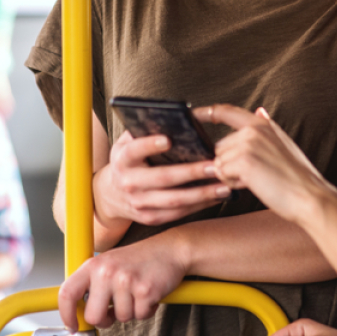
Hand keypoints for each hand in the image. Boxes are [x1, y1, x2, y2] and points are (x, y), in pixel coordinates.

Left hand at [57, 234, 188, 332]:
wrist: (169, 249)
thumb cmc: (139, 259)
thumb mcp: (109, 264)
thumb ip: (93, 285)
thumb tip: (79, 312)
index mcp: (94, 265)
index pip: (68, 293)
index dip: (67, 314)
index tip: (73, 326)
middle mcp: (106, 272)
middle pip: (94, 316)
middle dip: (105, 320)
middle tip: (115, 311)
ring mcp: (126, 281)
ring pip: (121, 318)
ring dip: (131, 311)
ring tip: (137, 293)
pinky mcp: (145, 290)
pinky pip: (140, 316)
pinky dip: (146, 310)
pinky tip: (149, 295)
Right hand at [93, 129, 228, 227]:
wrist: (111, 194)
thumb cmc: (129, 160)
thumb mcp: (127, 143)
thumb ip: (144, 131)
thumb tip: (171, 118)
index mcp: (123, 159)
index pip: (134, 150)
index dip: (149, 145)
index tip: (168, 139)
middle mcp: (128, 183)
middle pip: (162, 178)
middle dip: (190, 172)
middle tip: (214, 165)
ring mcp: (139, 203)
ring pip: (174, 200)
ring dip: (202, 194)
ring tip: (225, 185)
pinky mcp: (150, 218)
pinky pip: (178, 213)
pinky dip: (199, 205)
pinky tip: (216, 197)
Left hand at [197, 105, 334, 225]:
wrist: (310, 197)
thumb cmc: (297, 178)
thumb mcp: (283, 144)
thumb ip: (266, 129)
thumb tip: (259, 110)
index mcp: (262, 124)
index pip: (227, 111)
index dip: (207, 112)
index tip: (193, 113)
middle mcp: (254, 129)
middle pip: (219, 147)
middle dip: (229, 164)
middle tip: (255, 174)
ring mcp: (248, 143)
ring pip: (219, 162)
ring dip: (231, 175)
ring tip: (257, 179)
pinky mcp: (244, 161)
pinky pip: (222, 174)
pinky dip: (233, 183)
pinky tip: (253, 185)